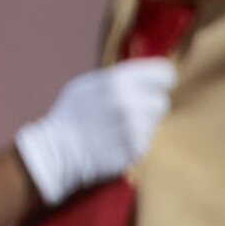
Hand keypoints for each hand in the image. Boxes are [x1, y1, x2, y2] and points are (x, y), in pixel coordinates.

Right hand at [15, 58, 175, 204]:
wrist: (59, 150)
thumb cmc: (71, 114)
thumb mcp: (90, 83)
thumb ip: (119, 78)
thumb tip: (144, 75)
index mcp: (118, 81)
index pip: (164, 75)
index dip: (164, 79)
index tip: (162, 83)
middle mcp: (130, 104)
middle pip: (162, 102)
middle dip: (151, 105)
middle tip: (133, 111)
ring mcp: (134, 129)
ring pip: (154, 123)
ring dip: (142, 124)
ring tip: (118, 127)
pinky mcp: (136, 151)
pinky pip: (146, 141)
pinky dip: (136, 141)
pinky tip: (117, 141)